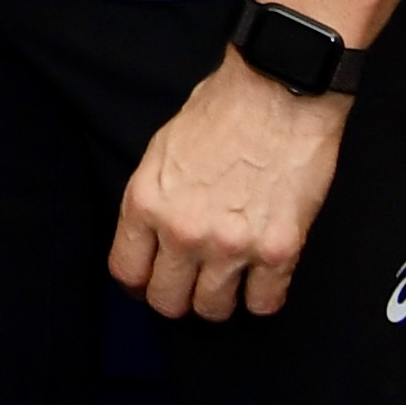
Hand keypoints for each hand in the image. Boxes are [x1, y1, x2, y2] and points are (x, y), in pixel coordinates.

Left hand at [112, 50, 351, 319]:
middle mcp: (183, 231)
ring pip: (213, 310)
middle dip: (175, 298)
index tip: (150, 281)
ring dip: (219, 302)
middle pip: (166, 300)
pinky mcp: (279, 250)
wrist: (278, 93)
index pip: (126, 272)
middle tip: (189, 287)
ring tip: (226, 284)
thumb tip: (151, 235)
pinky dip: (261, 299)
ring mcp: (232, 246)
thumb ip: (153, 200)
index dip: (138, 283)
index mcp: (146, 203)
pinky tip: (260, 282)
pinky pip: (264, 303)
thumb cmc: (221, 112)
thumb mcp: (161, 152)